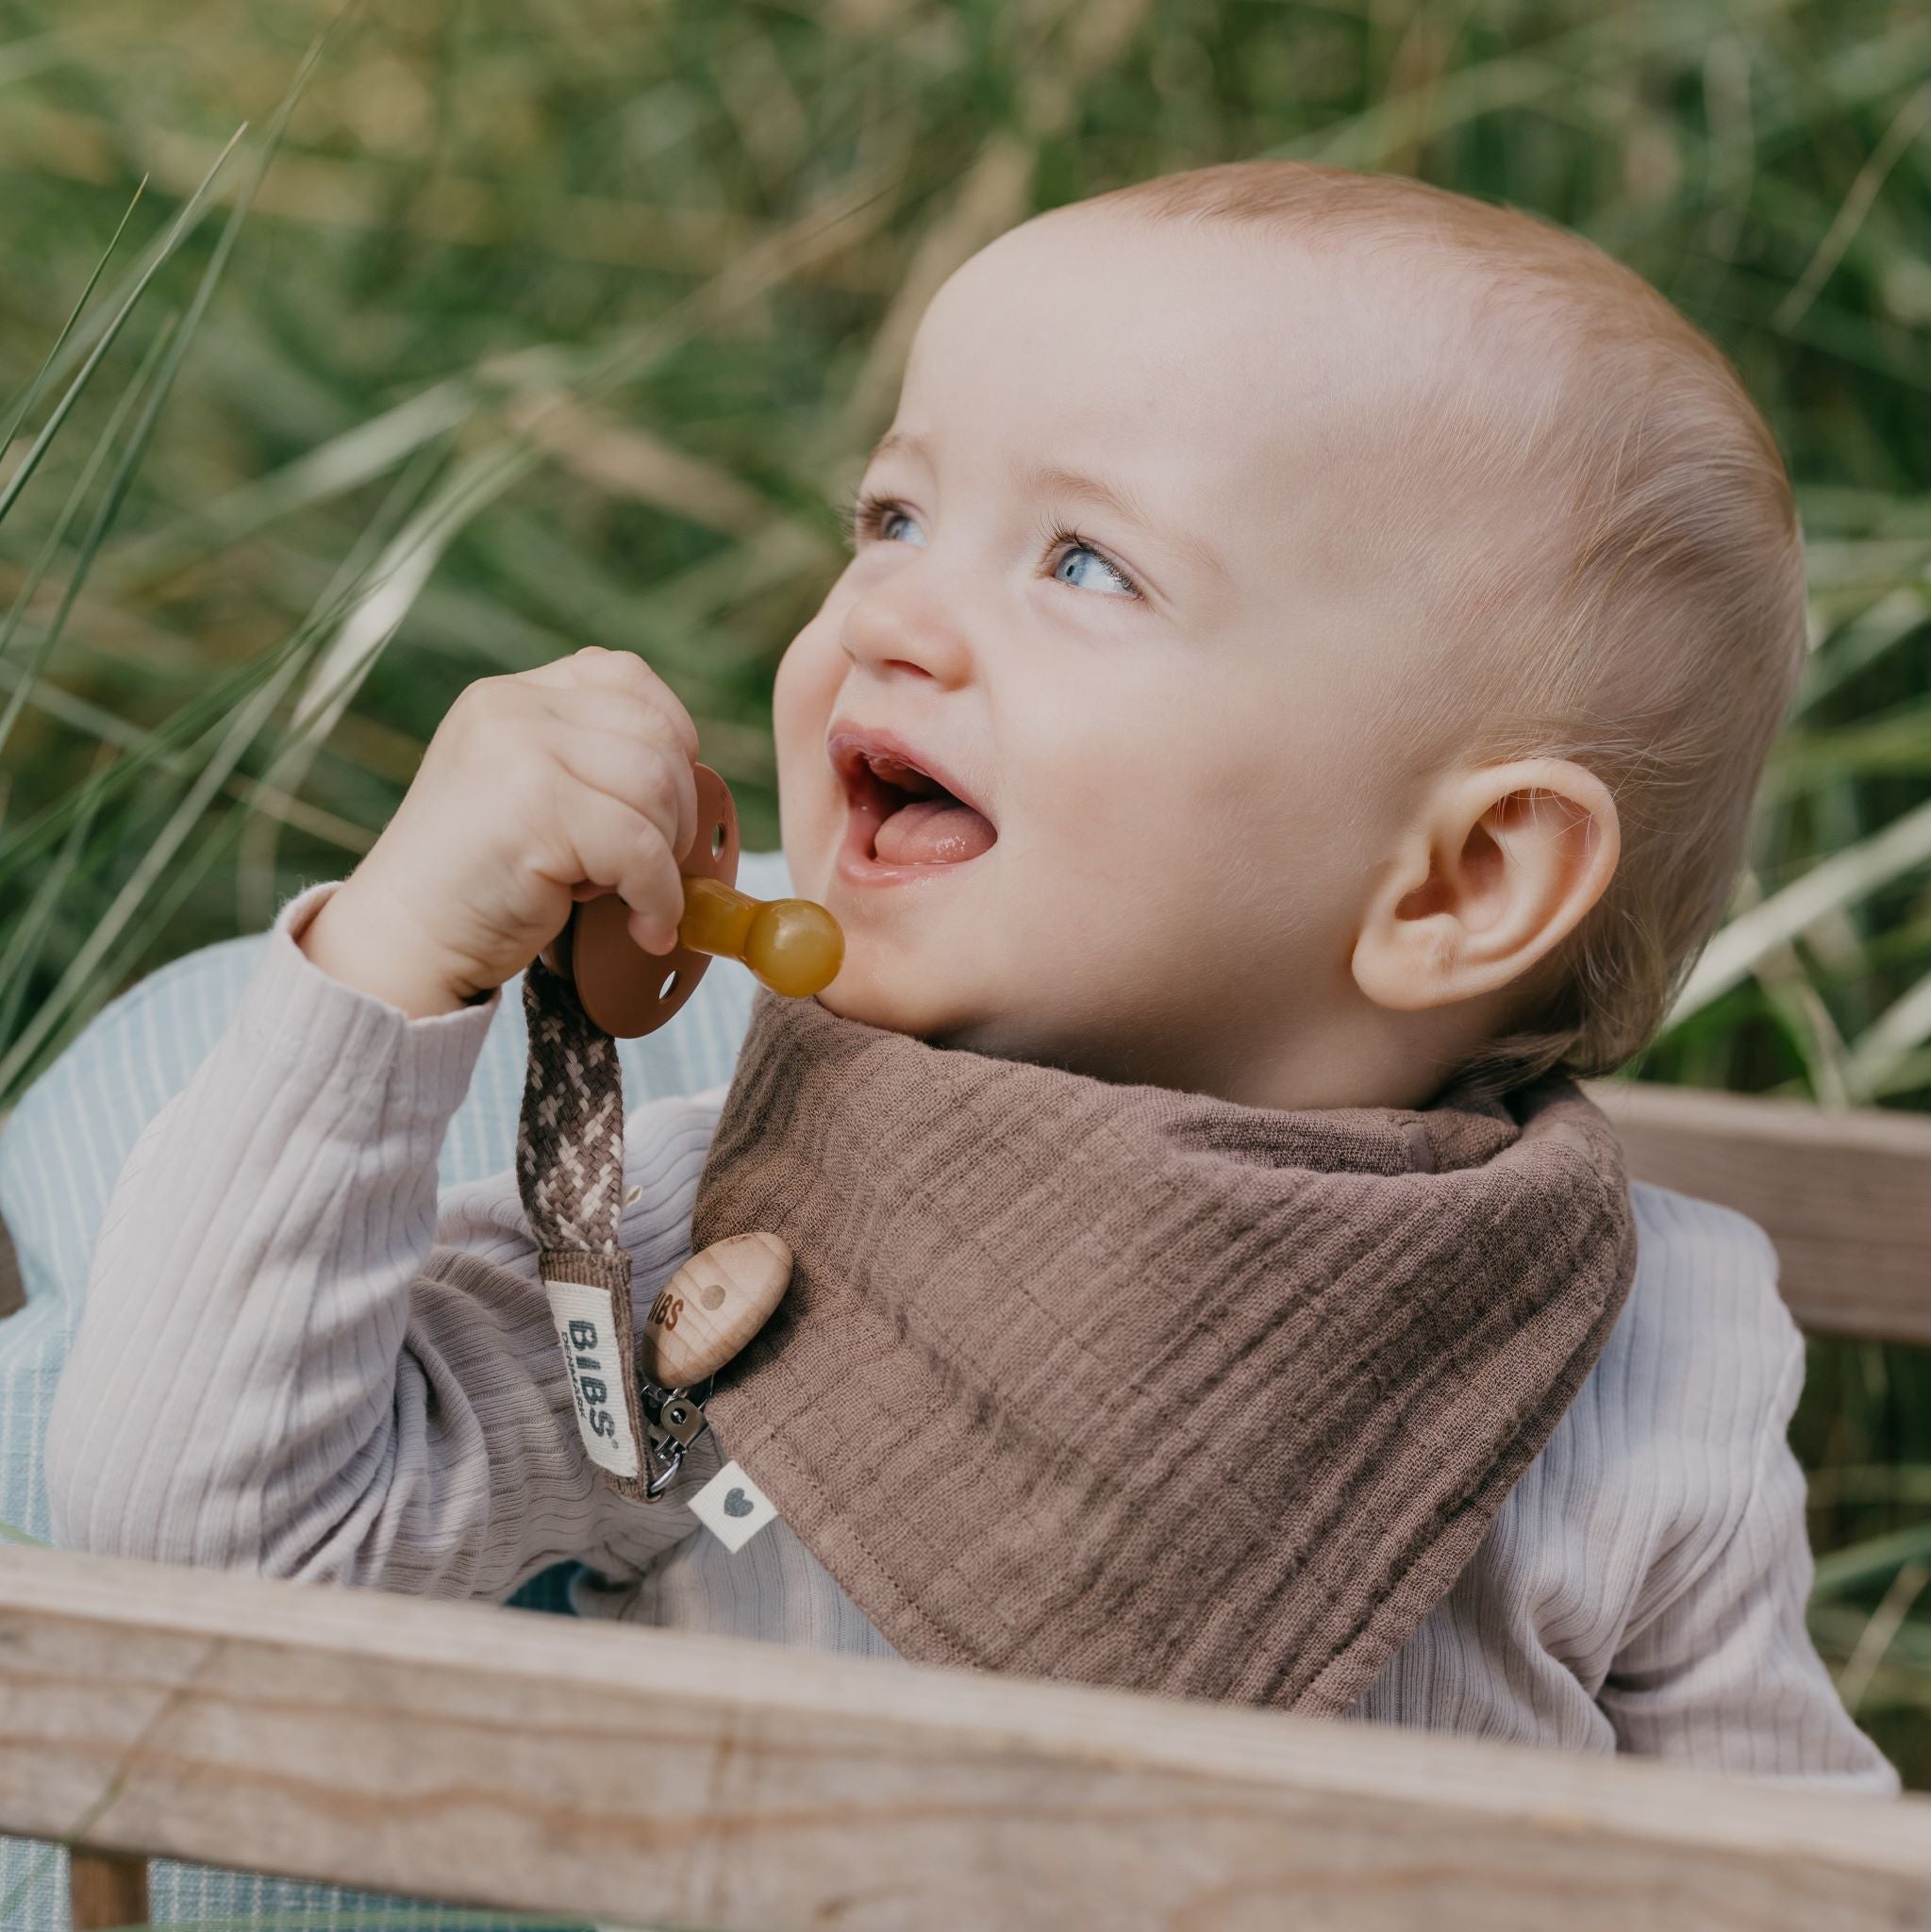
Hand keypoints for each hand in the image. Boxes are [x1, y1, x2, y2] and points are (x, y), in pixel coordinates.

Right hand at [300, 646, 699, 1016]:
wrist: (402, 943)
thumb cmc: (479, 885)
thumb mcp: (526, 792)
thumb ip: (586, 760)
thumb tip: (692, 772)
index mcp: (513, 696)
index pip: (626, 676)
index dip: (671, 737)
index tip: (664, 801)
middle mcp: (513, 708)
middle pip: (657, 735)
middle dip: (675, 809)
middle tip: (645, 867)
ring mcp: (519, 751)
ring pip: (656, 785)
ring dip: (664, 855)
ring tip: (623, 893)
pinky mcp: (535, 808)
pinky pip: (642, 848)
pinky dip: (660, 898)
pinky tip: (645, 928)